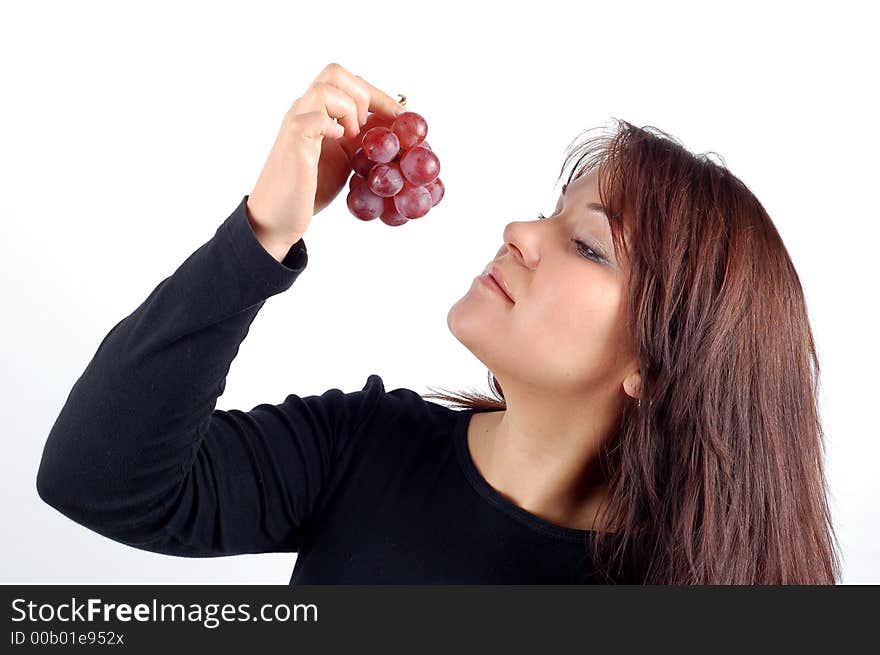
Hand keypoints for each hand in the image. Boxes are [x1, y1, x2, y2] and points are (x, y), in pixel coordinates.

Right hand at [247, 62, 404, 246]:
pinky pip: (314, 119)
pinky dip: (333, 127)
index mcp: (318, 112)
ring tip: (351, 138)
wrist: (278, 217)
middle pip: (335, 72)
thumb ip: (363, 140)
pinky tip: (338, 144)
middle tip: (368, 129)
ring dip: (348, 110)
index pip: (348, 82)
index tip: (400, 116)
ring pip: (324, 89)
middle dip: (364, 95)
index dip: (377, 94)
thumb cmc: (309, 188)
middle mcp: (304, 111)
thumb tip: (396, 131)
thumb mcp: (346, 159)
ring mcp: (297, 124)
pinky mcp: (294, 143)